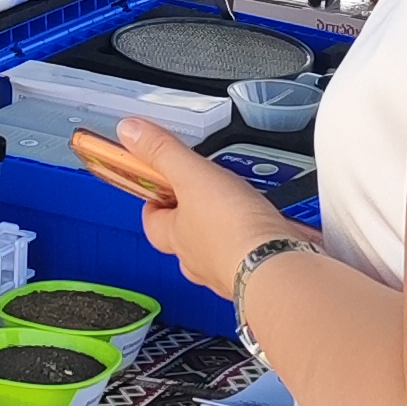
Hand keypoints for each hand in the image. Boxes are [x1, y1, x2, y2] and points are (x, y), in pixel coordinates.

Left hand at [113, 118, 285, 302]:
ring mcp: (227, 269)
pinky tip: (270, 230)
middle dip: (192, 217)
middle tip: (204, 192)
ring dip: (224, 232)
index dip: (154, 201)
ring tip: (241, 207)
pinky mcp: (257, 274)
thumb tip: (130, 131)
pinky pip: (251, 257)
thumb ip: (163, 152)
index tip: (159, 183)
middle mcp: (197, 259)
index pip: (153, 220)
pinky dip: (256, 244)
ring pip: (217, 249)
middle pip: (184, 237)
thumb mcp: (192, 176)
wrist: (276, 266)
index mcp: (175, 235)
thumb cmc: (232, 230)